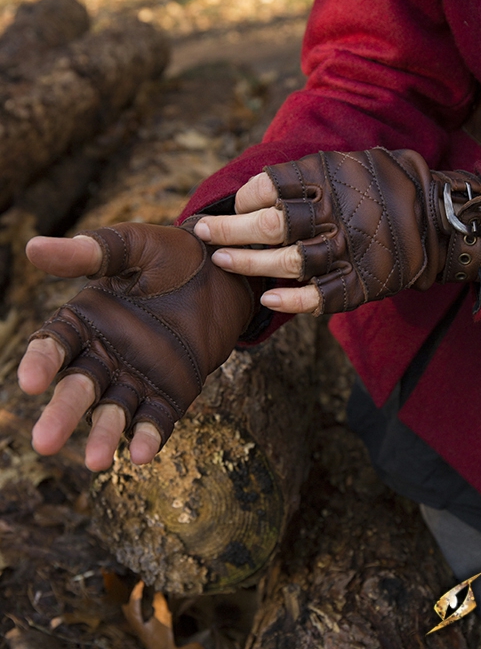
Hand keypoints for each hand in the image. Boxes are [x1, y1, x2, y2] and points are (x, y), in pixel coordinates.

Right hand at [18, 224, 251, 470]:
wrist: (224, 272)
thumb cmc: (172, 254)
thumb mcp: (133, 246)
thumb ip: (91, 252)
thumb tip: (34, 246)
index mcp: (87, 320)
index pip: (55, 345)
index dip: (41, 363)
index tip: (30, 381)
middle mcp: (105, 354)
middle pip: (78, 388)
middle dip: (62, 413)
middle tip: (43, 442)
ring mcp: (137, 376)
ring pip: (114, 411)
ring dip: (104, 435)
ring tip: (97, 461)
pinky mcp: (171, 392)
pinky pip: (156, 418)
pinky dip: (148, 436)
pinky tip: (141, 455)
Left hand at [195, 148, 480, 315]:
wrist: (437, 219)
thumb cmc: (381, 187)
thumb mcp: (349, 162)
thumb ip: (307, 174)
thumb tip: (257, 190)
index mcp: (329, 178)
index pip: (271, 187)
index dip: (243, 198)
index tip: (232, 205)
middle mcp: (335, 214)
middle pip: (270, 225)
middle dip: (227, 230)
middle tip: (201, 232)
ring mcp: (348, 251)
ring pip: (287, 261)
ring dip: (247, 263)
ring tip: (219, 262)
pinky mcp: (360, 283)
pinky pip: (320, 296)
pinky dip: (291, 300)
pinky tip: (266, 300)